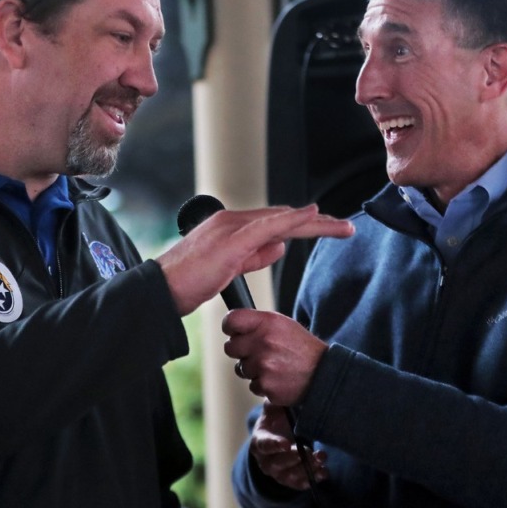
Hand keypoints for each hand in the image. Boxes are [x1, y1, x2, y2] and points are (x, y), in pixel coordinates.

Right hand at [156, 205, 352, 315]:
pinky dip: (292, 219)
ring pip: (281, 218)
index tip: (327, 228)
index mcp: (230, 228)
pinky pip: (268, 225)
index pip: (274, 223)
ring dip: (314, 221)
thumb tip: (279, 247)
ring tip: (342, 227)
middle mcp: (231, 221)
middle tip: (345, 227)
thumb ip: (253, 256)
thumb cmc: (187, 284)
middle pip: (282, 217)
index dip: (302, 225)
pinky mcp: (231, 240)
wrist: (160, 291)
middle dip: (316, 222)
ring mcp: (230, 228)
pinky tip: (311, 215)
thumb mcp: (228, 270)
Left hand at [223, 308, 326, 405]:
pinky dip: (262, 384)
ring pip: (240, 368)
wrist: (322, 374)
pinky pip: (252, 385)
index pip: (231, 320)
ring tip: (273, 366)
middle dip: (241, 351)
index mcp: (267, 323)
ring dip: (252, 369)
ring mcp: (263, 365)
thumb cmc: (302, 349)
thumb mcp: (282, 325)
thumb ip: (258, 323)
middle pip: (230, 347)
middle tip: (257, 352)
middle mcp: (263, 342)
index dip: (230, 327)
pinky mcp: (266, 385)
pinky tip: (277, 378)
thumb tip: (234, 326)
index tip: (233, 332)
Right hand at [250, 402, 326, 490]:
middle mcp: (266, 461)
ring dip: (306, 469)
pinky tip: (324, 472)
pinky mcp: (291, 480)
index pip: (264, 445)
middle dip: (294, 458)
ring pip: (290, 476)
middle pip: (277, 464)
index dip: (274, 445)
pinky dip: (312, 479)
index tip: (286, 444)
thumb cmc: (277, 418)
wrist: (281, 435)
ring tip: (321, 458)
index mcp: (259, 441)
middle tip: (308, 450)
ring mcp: (278, 473)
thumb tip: (281, 389)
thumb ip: (276, 401)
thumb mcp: (274, 407)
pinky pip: (300, 484)